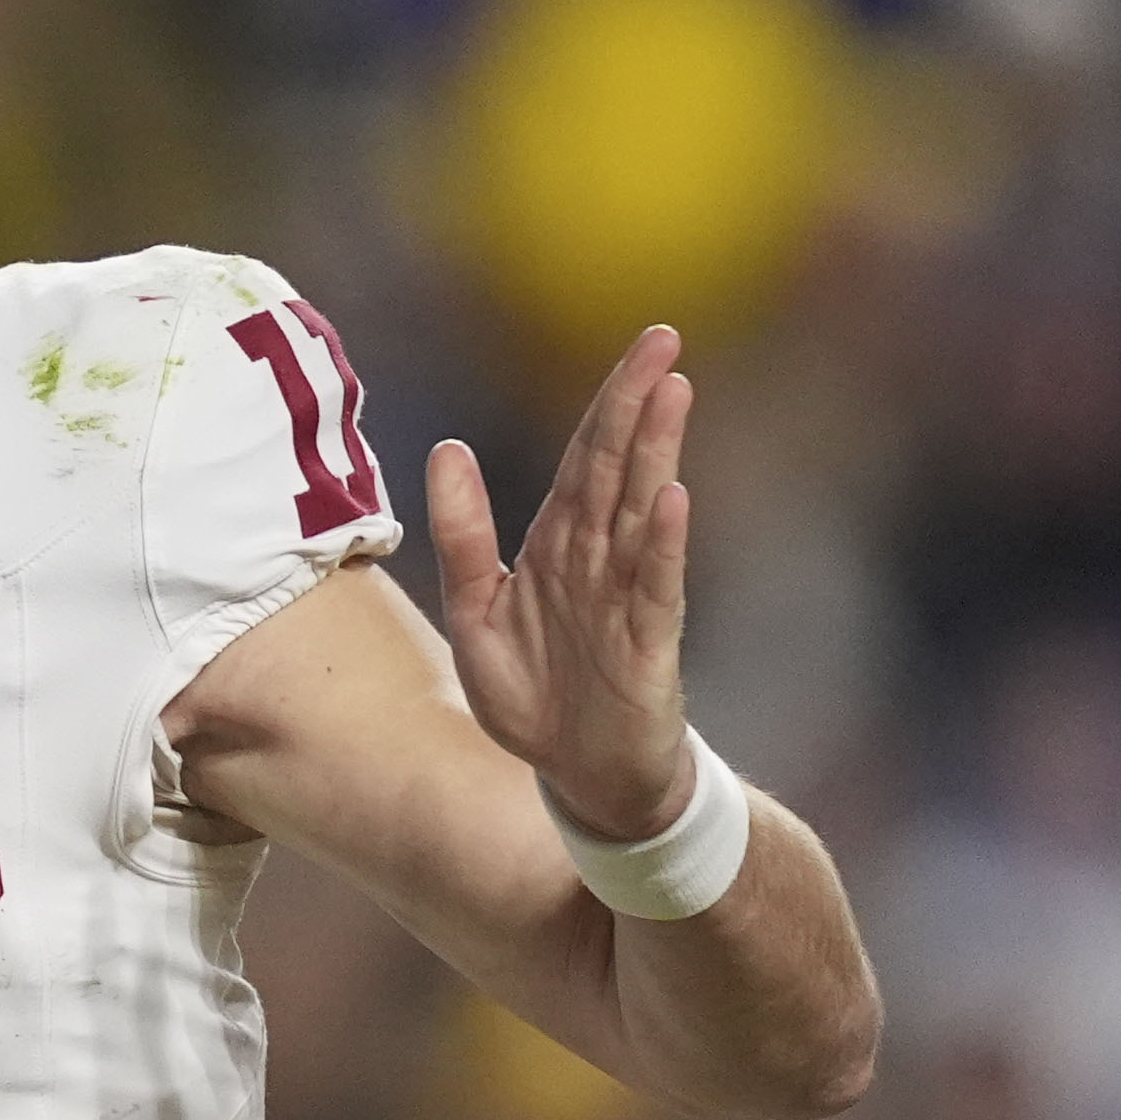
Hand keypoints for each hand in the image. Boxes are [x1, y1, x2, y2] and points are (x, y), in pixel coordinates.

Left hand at [426, 325, 694, 839]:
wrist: (579, 778)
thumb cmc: (535, 695)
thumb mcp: (476, 612)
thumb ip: (463, 536)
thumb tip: (447, 449)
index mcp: (559, 544)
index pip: (587, 457)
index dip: (609, 401)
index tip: (644, 343)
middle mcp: (599, 560)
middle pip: (617, 468)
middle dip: (638, 403)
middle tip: (665, 341)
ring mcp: (628, 599)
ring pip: (639, 511)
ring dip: (656, 452)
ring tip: (673, 392)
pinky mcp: (647, 646)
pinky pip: (655, 587)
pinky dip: (662, 544)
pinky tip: (670, 499)